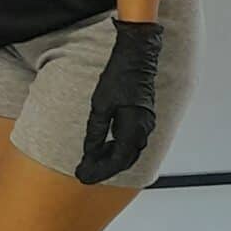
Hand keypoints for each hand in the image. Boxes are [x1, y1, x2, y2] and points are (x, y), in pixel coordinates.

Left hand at [75, 19, 163, 184]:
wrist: (138, 54)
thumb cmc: (120, 75)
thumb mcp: (101, 104)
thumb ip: (96, 131)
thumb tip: (90, 152)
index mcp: (134, 128)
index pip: (118, 160)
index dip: (99, 171)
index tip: (84, 177)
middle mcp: (144, 128)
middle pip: (125, 159)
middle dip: (104, 169)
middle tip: (85, 174)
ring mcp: (146, 122)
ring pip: (130, 151)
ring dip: (111, 160)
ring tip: (92, 164)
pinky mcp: (143, 116)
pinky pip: (132, 140)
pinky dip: (118, 149)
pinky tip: (105, 148)